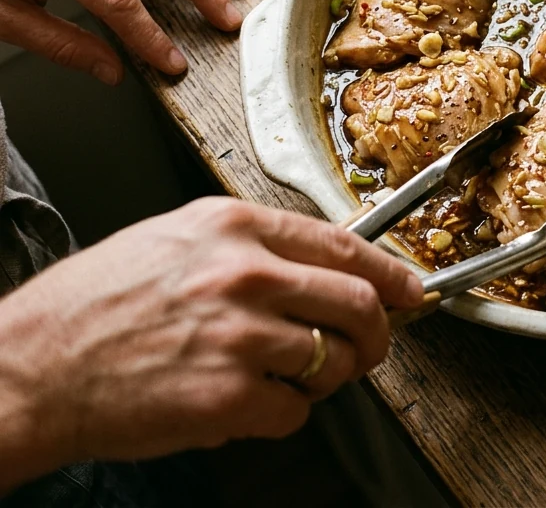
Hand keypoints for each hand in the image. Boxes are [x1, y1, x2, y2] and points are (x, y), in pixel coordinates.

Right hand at [0, 198, 423, 488]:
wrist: (29, 367)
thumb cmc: (95, 306)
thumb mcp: (176, 240)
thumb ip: (253, 247)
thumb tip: (324, 269)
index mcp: (233, 227)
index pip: (344, 246)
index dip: (389, 272)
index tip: (410, 289)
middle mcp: (243, 273)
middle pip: (357, 304)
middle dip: (377, 334)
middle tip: (370, 349)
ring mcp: (237, 334)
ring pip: (334, 362)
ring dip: (324, 379)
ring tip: (286, 378)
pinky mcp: (227, 395)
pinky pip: (295, 412)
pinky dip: (282, 415)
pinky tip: (245, 405)